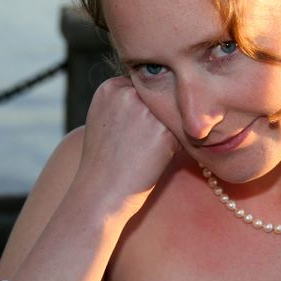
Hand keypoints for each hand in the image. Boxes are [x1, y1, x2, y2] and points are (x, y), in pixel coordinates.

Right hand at [74, 76, 179, 216]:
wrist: (101, 192)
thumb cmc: (103, 160)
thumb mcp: (102, 118)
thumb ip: (123, 99)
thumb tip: (152, 91)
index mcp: (110, 87)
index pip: (141, 88)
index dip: (140, 110)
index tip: (130, 130)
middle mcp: (128, 93)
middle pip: (157, 99)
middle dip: (154, 119)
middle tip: (138, 143)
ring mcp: (146, 111)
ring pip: (170, 114)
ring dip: (165, 131)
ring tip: (144, 151)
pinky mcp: (163, 131)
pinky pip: (179, 132)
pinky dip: (172, 147)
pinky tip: (153, 159)